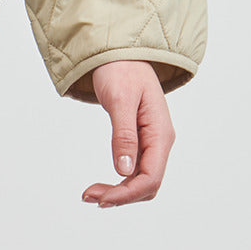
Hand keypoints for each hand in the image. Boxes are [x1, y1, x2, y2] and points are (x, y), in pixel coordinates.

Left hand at [81, 60, 174, 207]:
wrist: (120, 51)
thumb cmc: (121, 69)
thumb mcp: (120, 100)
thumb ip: (124, 135)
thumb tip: (124, 171)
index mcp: (160, 133)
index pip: (151, 177)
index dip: (128, 193)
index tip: (102, 199)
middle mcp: (159, 141)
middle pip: (148, 184)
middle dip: (121, 195)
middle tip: (89, 197)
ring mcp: (151, 141)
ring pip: (141, 180)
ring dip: (119, 191)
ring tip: (91, 194)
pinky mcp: (140, 140)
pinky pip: (135, 169)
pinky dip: (119, 180)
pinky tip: (103, 185)